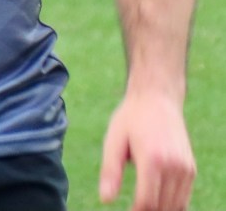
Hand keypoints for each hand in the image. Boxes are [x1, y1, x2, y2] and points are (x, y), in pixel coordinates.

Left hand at [99, 90, 195, 210]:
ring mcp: (185, 168)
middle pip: (162, 208)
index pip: (147, 202)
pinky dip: (171, 205)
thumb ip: (110, 171)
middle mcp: (174, 166)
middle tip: (131, 208)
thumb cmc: (131, 118)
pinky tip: (155, 200)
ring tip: (141, 205)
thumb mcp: (114, 139)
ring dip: (159, 210)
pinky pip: (183, 199)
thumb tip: (105, 200)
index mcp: (153, 159)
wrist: (157, 97)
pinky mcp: (191, 169)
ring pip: (175, 207)